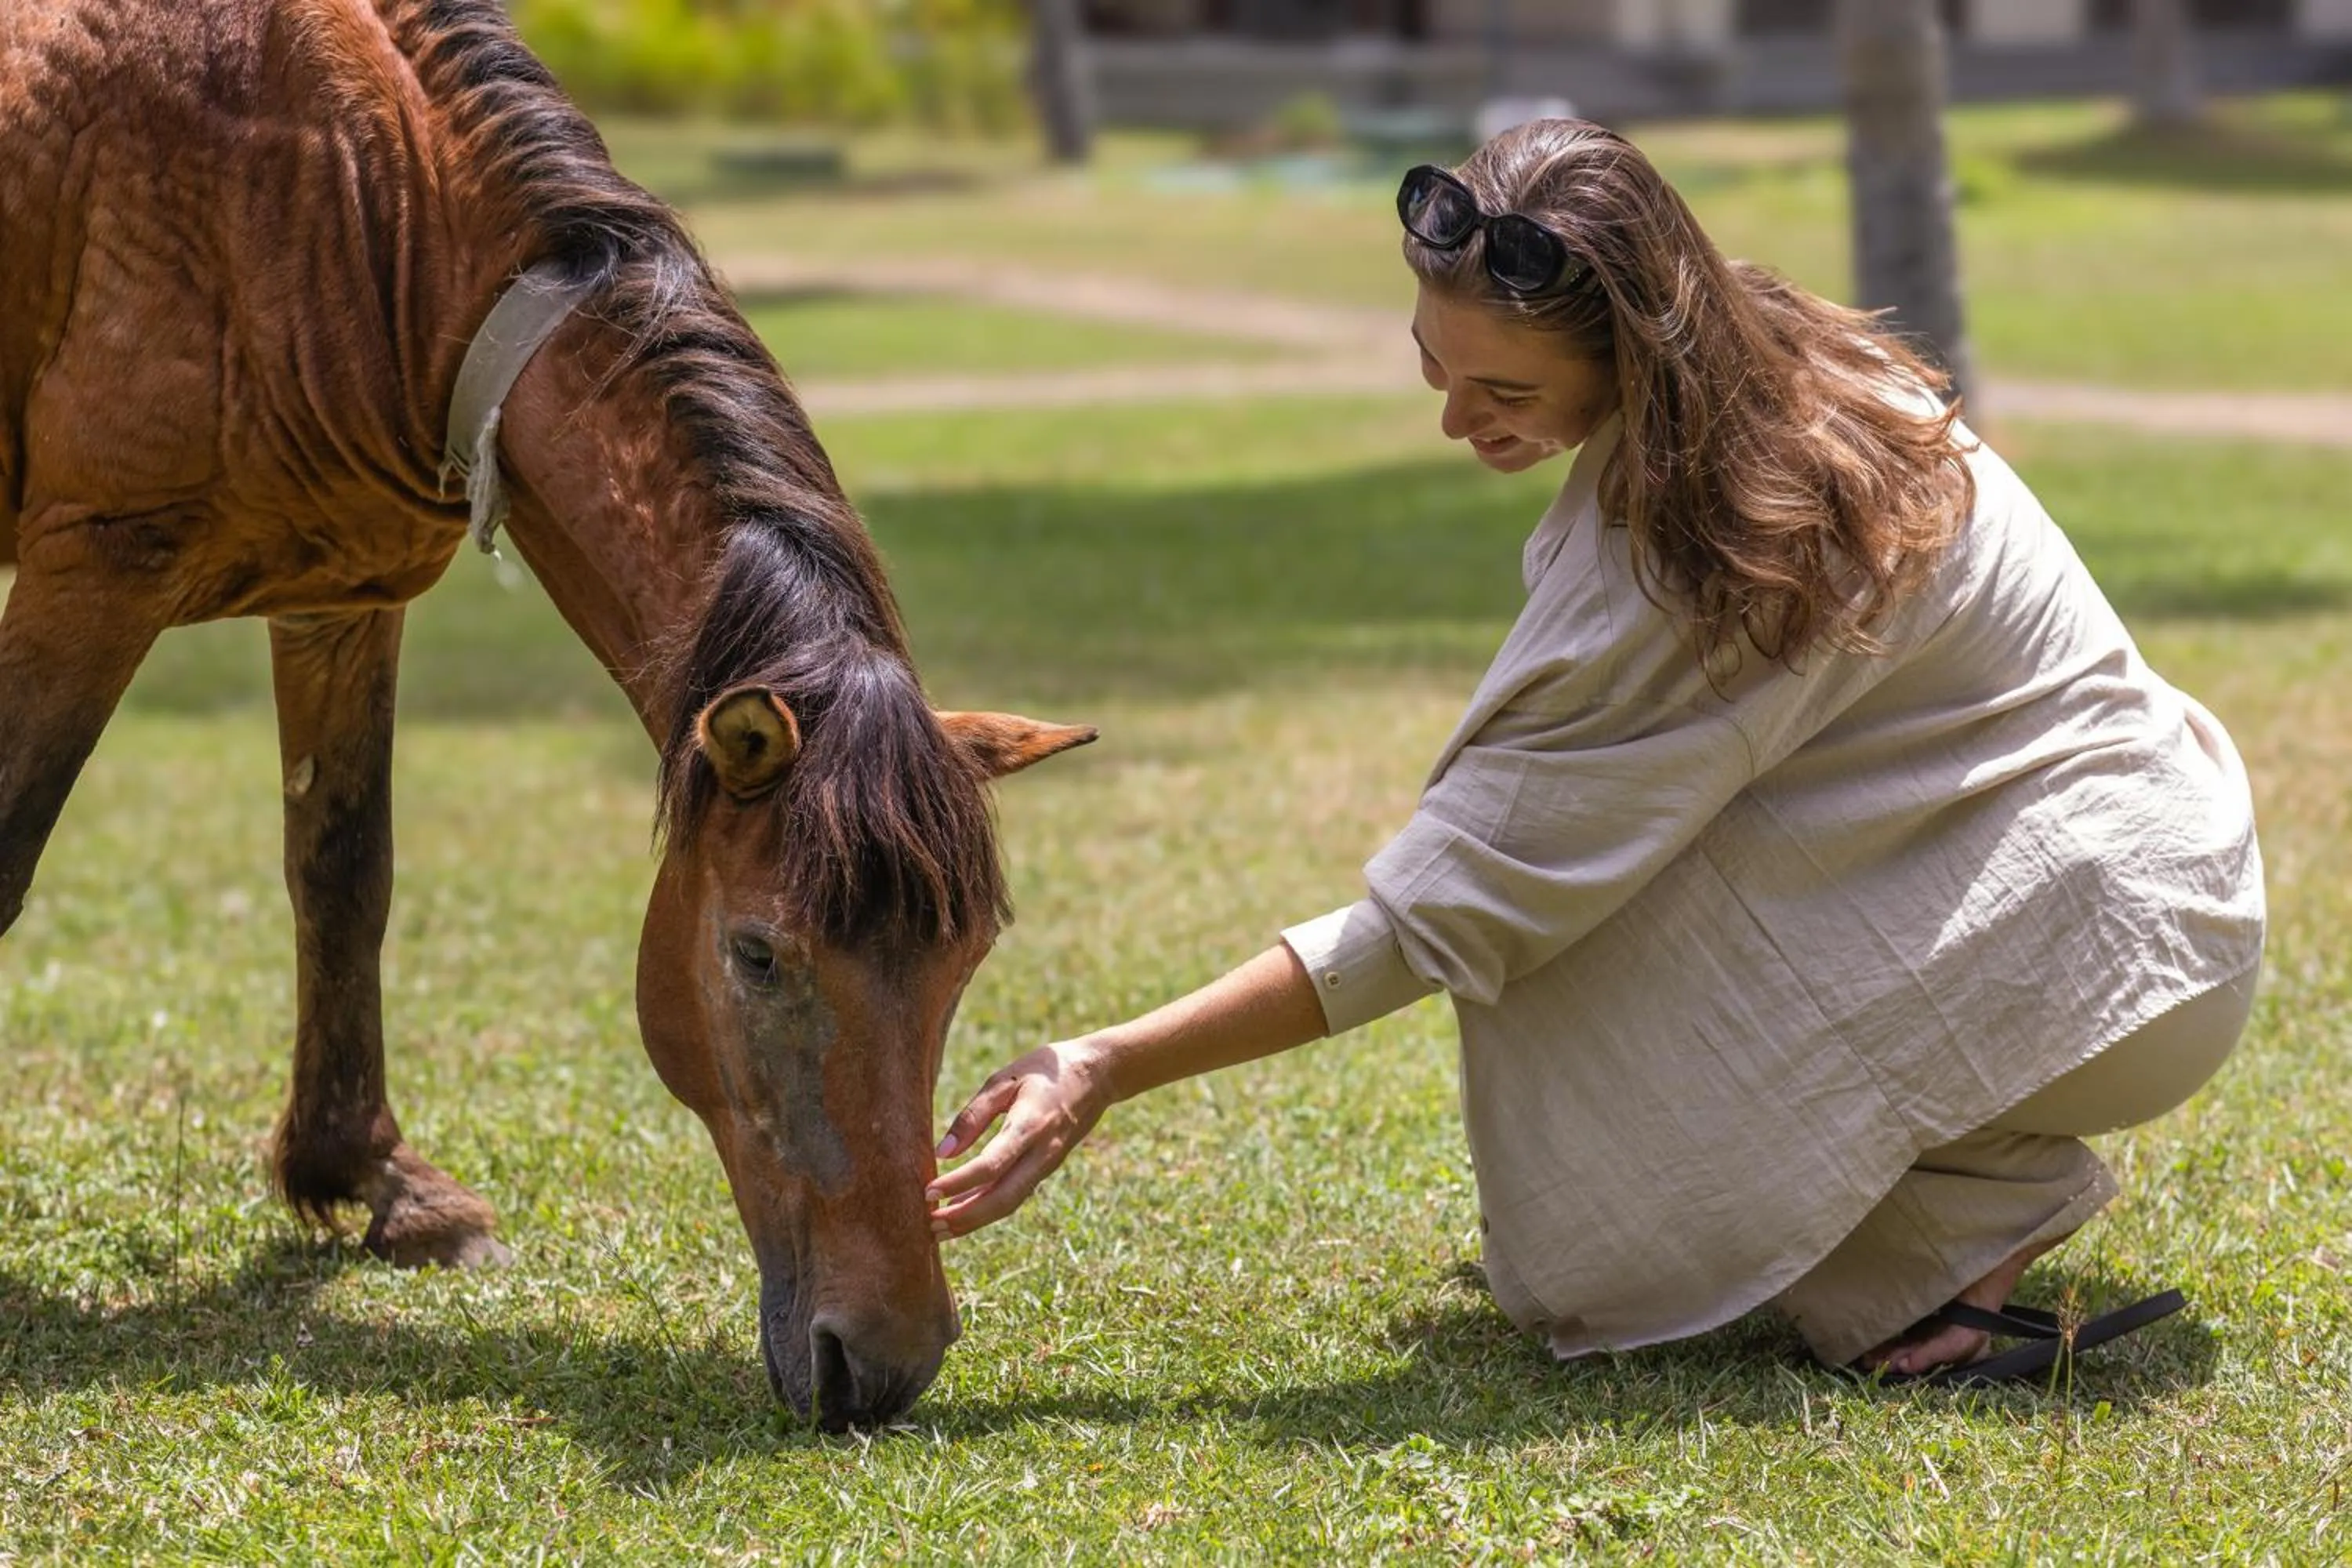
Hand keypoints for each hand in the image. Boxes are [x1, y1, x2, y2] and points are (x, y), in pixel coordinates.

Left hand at [928, 1038, 1111, 1238]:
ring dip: (974, 1221)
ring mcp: (1047, 1164)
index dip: (959, 1183)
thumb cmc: (1043, 1071)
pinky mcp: (1045, 1168)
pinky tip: (962, 1211)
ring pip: (1009, 1203)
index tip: (928, 1192)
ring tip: (939, 1230)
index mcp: (1030, 1125)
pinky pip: (1015, 1194)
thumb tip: (943, 1152)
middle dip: (965, 1217)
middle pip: (1002, 1198)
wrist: (1096, 1076)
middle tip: (929, 1226)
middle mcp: (1042, 1153)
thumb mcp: (1004, 1081)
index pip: (991, 1165)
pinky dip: (987, 1208)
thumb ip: (973, 1116)